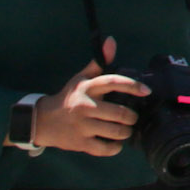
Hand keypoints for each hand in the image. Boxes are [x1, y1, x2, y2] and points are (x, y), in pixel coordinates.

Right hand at [33, 40, 147, 155]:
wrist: (43, 120)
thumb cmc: (69, 98)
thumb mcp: (81, 78)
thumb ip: (99, 62)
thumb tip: (111, 40)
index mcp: (88, 88)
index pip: (114, 82)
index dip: (133, 86)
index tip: (146, 91)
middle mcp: (86, 106)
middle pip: (120, 113)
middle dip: (132, 117)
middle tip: (132, 118)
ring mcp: (83, 126)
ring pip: (115, 132)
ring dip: (126, 132)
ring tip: (126, 129)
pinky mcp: (80, 143)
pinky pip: (105, 149)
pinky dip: (115, 148)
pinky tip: (116, 143)